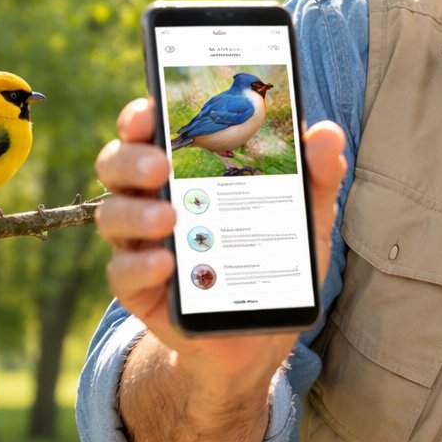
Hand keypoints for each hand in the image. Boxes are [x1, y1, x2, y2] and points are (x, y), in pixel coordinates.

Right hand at [94, 96, 345, 384]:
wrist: (262, 331)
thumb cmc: (276, 258)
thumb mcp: (306, 216)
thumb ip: (317, 175)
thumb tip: (327, 134)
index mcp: (187, 170)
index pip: (151, 132)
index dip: (141, 116)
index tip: (150, 110)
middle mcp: (154, 199)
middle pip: (118, 165)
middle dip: (131, 158)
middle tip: (160, 164)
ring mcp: (143, 245)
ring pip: (113, 215)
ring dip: (135, 212)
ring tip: (169, 217)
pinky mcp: (141, 290)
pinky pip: (122, 273)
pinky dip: (141, 266)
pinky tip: (166, 264)